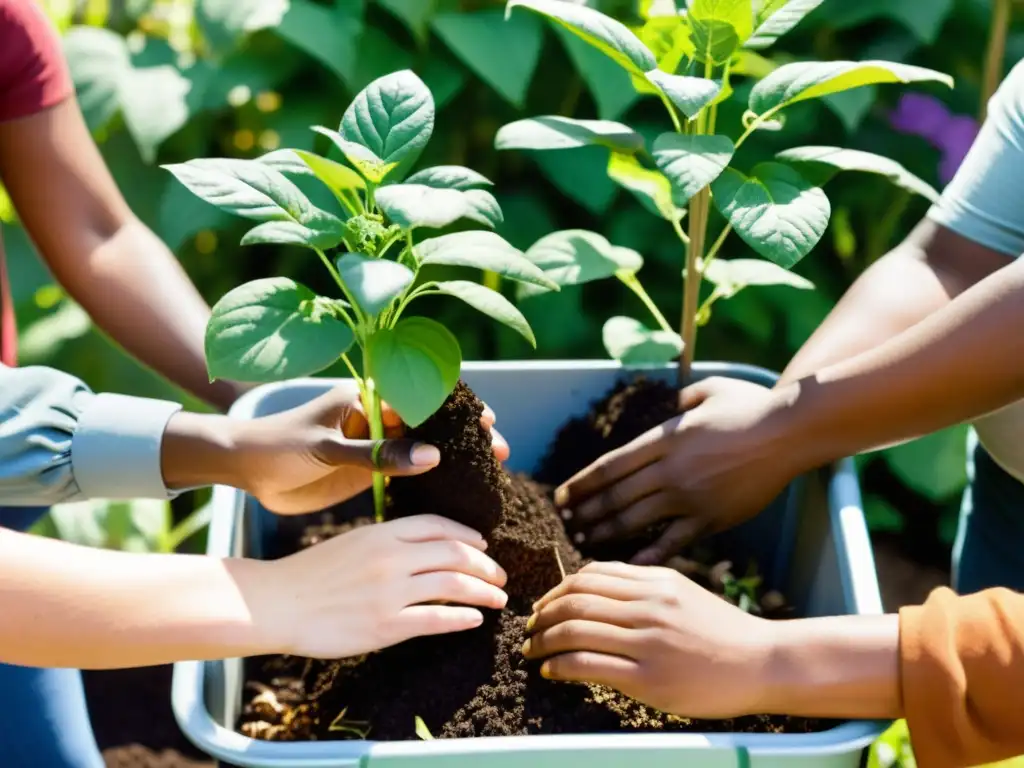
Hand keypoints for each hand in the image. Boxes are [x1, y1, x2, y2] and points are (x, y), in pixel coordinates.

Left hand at [164, 384, 509, 514]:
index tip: (487, 423)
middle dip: (465, 435)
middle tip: (499, 452)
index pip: (423, 397)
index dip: (458, 409)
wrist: (243, 469)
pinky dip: (430, 481)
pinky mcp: (366, 471)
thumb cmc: (277, 446)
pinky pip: (406, 473)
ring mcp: (372, 446)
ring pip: (423, 449)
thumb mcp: (327, 448)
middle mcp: (375, 419)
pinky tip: (453, 493)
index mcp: (365, 399)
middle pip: (431, 424)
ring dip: (453, 458)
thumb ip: (377, 454)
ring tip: (487, 473)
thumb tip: (433, 457)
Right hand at [252, 515, 508, 657]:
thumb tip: (422, 550)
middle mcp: (391, 557)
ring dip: (483, 591)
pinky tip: (475, 620)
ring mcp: (390, 591)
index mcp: (382, 533)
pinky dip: (462, 618)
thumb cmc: (309, 574)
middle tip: (500, 576)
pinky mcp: (385, 625)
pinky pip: (436, 619)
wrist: (275, 602)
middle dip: (485, 565)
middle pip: (455, 554)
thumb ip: (387, 543)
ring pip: (453, 586)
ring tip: (498, 598)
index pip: (439, 526)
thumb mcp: (352, 542)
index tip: (483, 544)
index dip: (468, 534)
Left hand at [522, 562, 769, 717]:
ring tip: (533, 653)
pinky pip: (587, 665)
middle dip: (542, 616)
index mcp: (654, 580)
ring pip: (574, 630)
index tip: (544, 607)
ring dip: (543, 642)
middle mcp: (648, 605)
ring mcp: (647, 641)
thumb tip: (589, 587)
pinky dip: (559, 666)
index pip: (589, 576)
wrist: (762, 663)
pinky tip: (552, 672)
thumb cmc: (721, 631)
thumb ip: (640, 586)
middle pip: (574, 600)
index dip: (556, 590)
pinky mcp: (647, 678)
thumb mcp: (681, 593)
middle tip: (530, 631)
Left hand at [555, 377, 800, 563]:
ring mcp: (690, 496)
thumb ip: (682, 400)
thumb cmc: (750, 406)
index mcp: (664, 438)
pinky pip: (672, 540)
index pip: (609, 466)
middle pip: (615, 495)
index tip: (561, 496)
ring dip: (606, 531)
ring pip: (635, 519)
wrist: (789, 432)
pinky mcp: (711, 518)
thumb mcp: (708, 390)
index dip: (581, 484)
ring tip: (585, 541)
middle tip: (565, 523)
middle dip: (586, 511)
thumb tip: (671, 407)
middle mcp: (670, 469)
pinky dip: (648, 552)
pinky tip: (628, 562)